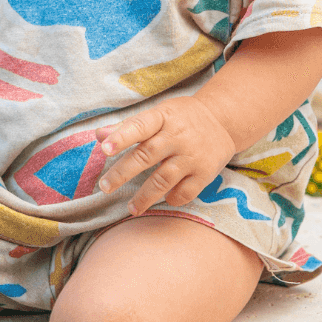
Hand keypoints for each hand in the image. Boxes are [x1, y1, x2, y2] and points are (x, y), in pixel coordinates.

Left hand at [95, 97, 236, 216]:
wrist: (223, 121)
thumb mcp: (158, 114)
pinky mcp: (205, 174)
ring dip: (144, 196)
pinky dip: (171, 199)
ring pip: (163, 179)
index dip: (121, 137)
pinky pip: (184, 193)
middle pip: (147, 155)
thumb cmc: (181, 118)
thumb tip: (99, 135)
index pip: (140, 125)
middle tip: (105, 186)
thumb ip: (128, 126)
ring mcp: (192, 156)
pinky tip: (161, 201)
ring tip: (130, 208)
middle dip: (123, 172)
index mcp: (163, 117)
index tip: (104, 148)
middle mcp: (178, 136)